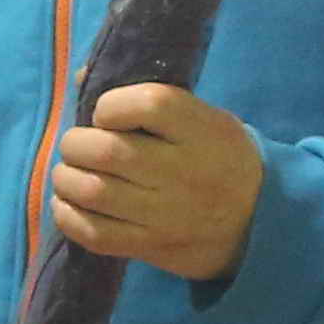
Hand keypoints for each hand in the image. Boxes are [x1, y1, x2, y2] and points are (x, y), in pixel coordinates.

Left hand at [47, 81, 262, 280]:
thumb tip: (80, 78)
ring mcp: (167, 214)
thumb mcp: (203, 119)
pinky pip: (94, 233)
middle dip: (76, 144)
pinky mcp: (151, 246)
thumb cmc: (217, 157)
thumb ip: (149, 100)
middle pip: (107, 151)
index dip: (111, 105)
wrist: (258, 221)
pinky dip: (67, 216)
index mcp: (203, 132)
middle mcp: (185, 172)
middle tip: (77, 146)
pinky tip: (69, 203)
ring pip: (93, 192)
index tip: (106, 114)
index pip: (148, 105)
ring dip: (66, 178)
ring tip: (70, 173)